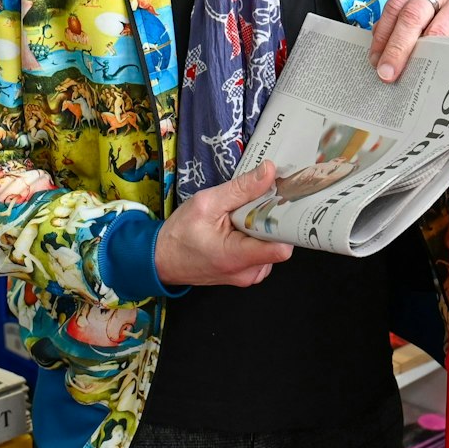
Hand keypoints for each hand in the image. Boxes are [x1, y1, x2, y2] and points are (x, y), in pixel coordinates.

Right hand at [154, 162, 293, 287]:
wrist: (161, 259)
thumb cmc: (180, 234)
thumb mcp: (207, 203)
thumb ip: (241, 189)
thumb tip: (269, 171)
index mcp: (237, 257)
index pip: (283, 247)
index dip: (287, 222)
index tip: (283, 201)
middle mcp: (248, 272)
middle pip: (280, 242)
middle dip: (272, 219)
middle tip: (256, 202)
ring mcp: (248, 276)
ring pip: (273, 246)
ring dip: (263, 228)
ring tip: (242, 216)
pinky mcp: (247, 274)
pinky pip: (263, 253)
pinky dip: (256, 238)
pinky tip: (240, 227)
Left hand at [367, 0, 448, 82]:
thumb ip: (414, 10)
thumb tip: (384, 42)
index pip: (395, 4)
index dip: (382, 33)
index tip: (374, 57)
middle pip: (411, 14)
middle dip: (395, 47)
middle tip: (385, 71)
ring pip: (433, 27)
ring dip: (417, 54)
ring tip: (406, 73)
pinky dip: (442, 55)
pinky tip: (433, 68)